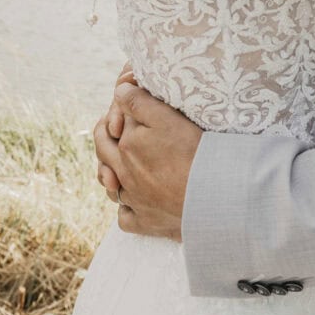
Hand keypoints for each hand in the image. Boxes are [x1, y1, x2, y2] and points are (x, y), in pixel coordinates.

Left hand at [93, 81, 201, 239]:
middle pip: (105, 153)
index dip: (121, 112)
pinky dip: (127, 209)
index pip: (114, 123)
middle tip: (115, 128)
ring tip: (123, 166)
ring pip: (112, 187)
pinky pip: (125, 218)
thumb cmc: (190, 152)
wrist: (209, 194)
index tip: (130, 107)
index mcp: (126, 147)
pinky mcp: (144, 222)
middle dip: (106, 138)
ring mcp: (133, 200)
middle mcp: (124, 174)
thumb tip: (119, 91)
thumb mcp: (166, 117)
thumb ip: (138, 102)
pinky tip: (136, 202)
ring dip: (113, 176)